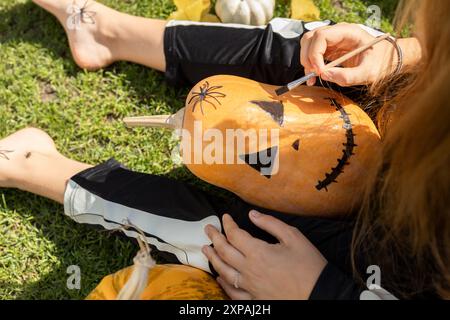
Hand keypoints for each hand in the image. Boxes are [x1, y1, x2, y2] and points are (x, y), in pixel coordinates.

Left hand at [202, 211, 326, 299]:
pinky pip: (233, 292)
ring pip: (223, 272)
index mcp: (258, 252)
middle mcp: (249, 270)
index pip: (234, 235)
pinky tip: (219, 278)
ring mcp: (250, 287)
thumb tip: (252, 215)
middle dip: (214, 237)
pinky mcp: (255, 299)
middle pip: (224, 251)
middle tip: (208, 229)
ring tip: (206, 250)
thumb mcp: (294, 237)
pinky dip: (223, 284)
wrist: (320, 294)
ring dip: (212, 259)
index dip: (227, 224)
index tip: (225, 217)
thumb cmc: (309, 266)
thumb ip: (270, 224)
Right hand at [300, 22, 397, 86]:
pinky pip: (314, 54)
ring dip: (306, 61)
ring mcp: (333, 40)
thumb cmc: (381, 63)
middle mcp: (338, 33)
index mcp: (348, 32)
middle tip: (313, 74)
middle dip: (308, 57)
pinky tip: (314, 77)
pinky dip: (311, 65)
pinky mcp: (331, 49)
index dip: (315, 53)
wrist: (388, 60)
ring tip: (312, 77)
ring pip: (308, 45)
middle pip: (311, 38)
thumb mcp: (368, 73)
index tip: (319, 71)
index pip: (321, 36)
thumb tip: (324, 75)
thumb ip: (347, 76)